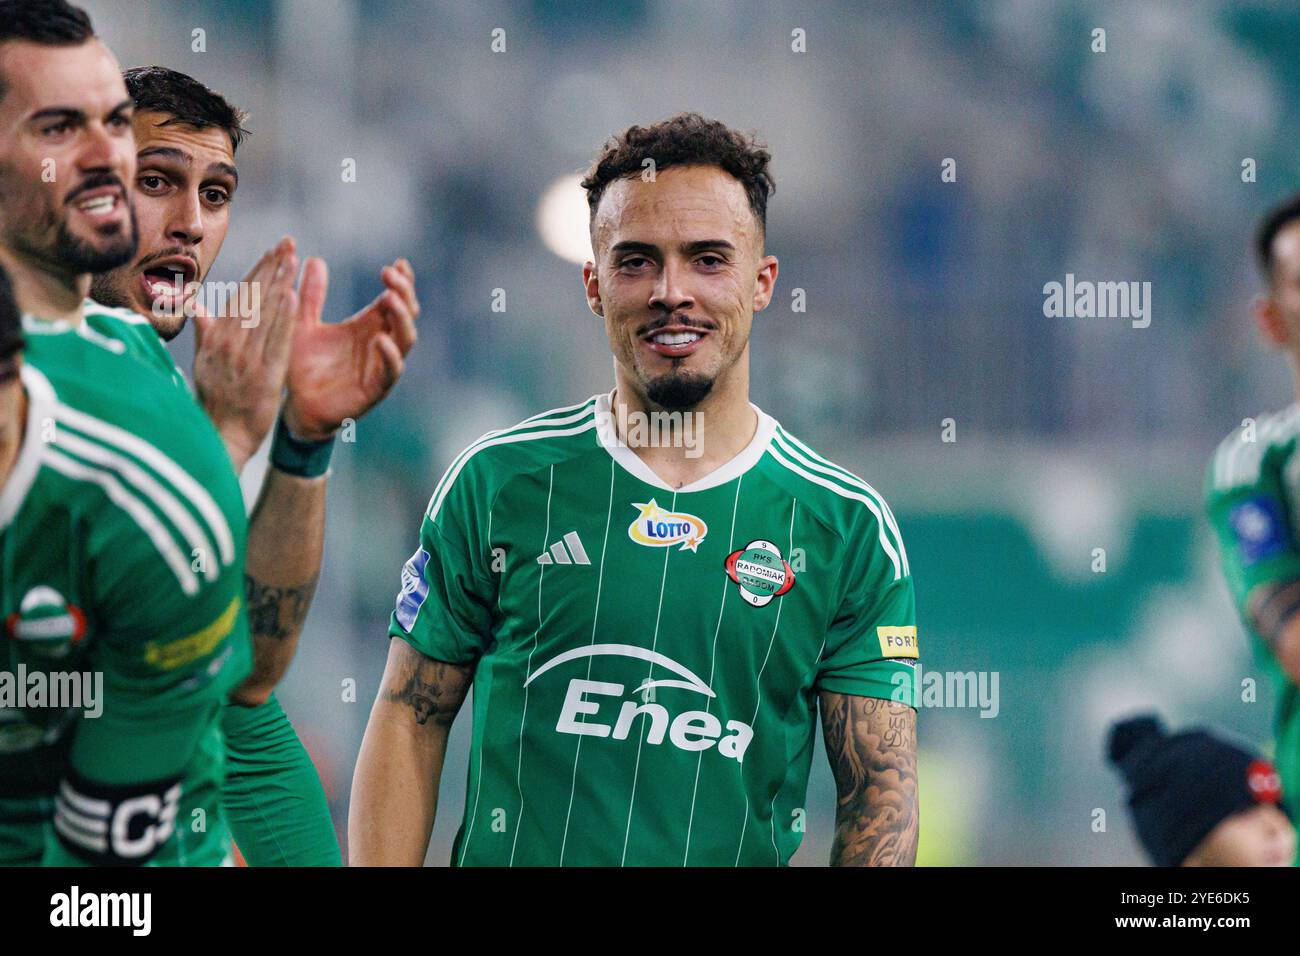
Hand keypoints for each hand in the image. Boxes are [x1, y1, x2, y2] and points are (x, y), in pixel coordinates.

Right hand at [193, 237, 298, 472]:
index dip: (258, 271)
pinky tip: (293, 295)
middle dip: (272, 268)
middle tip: (289, 242)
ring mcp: (245, 359)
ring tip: (293, 258)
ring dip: (279, 283)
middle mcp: (229, 344)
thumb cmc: (214, 403)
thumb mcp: (204, 364)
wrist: (220, 439)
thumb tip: (198, 306)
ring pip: (264, 314)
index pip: (240, 297)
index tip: (274, 250)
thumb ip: (205, 333)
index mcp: (217, 339)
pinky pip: (276, 341)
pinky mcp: (264, 376)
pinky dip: (283, 318)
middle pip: (253, 298)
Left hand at [282, 257, 417, 441]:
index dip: (401, 281)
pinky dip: (390, 355)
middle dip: (404, 292)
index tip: (398, 262)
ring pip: (406, 339)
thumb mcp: (303, 324)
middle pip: (406, 314)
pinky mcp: (375, 389)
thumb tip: (314, 259)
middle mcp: (379, 343)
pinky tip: (381, 340)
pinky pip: (391, 371)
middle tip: (391, 275)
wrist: (295, 406)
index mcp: (367, 326)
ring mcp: (381, 366)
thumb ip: (311, 295)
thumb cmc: (301, 366)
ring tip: (390, 298)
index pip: (394, 299)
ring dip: (402, 318)